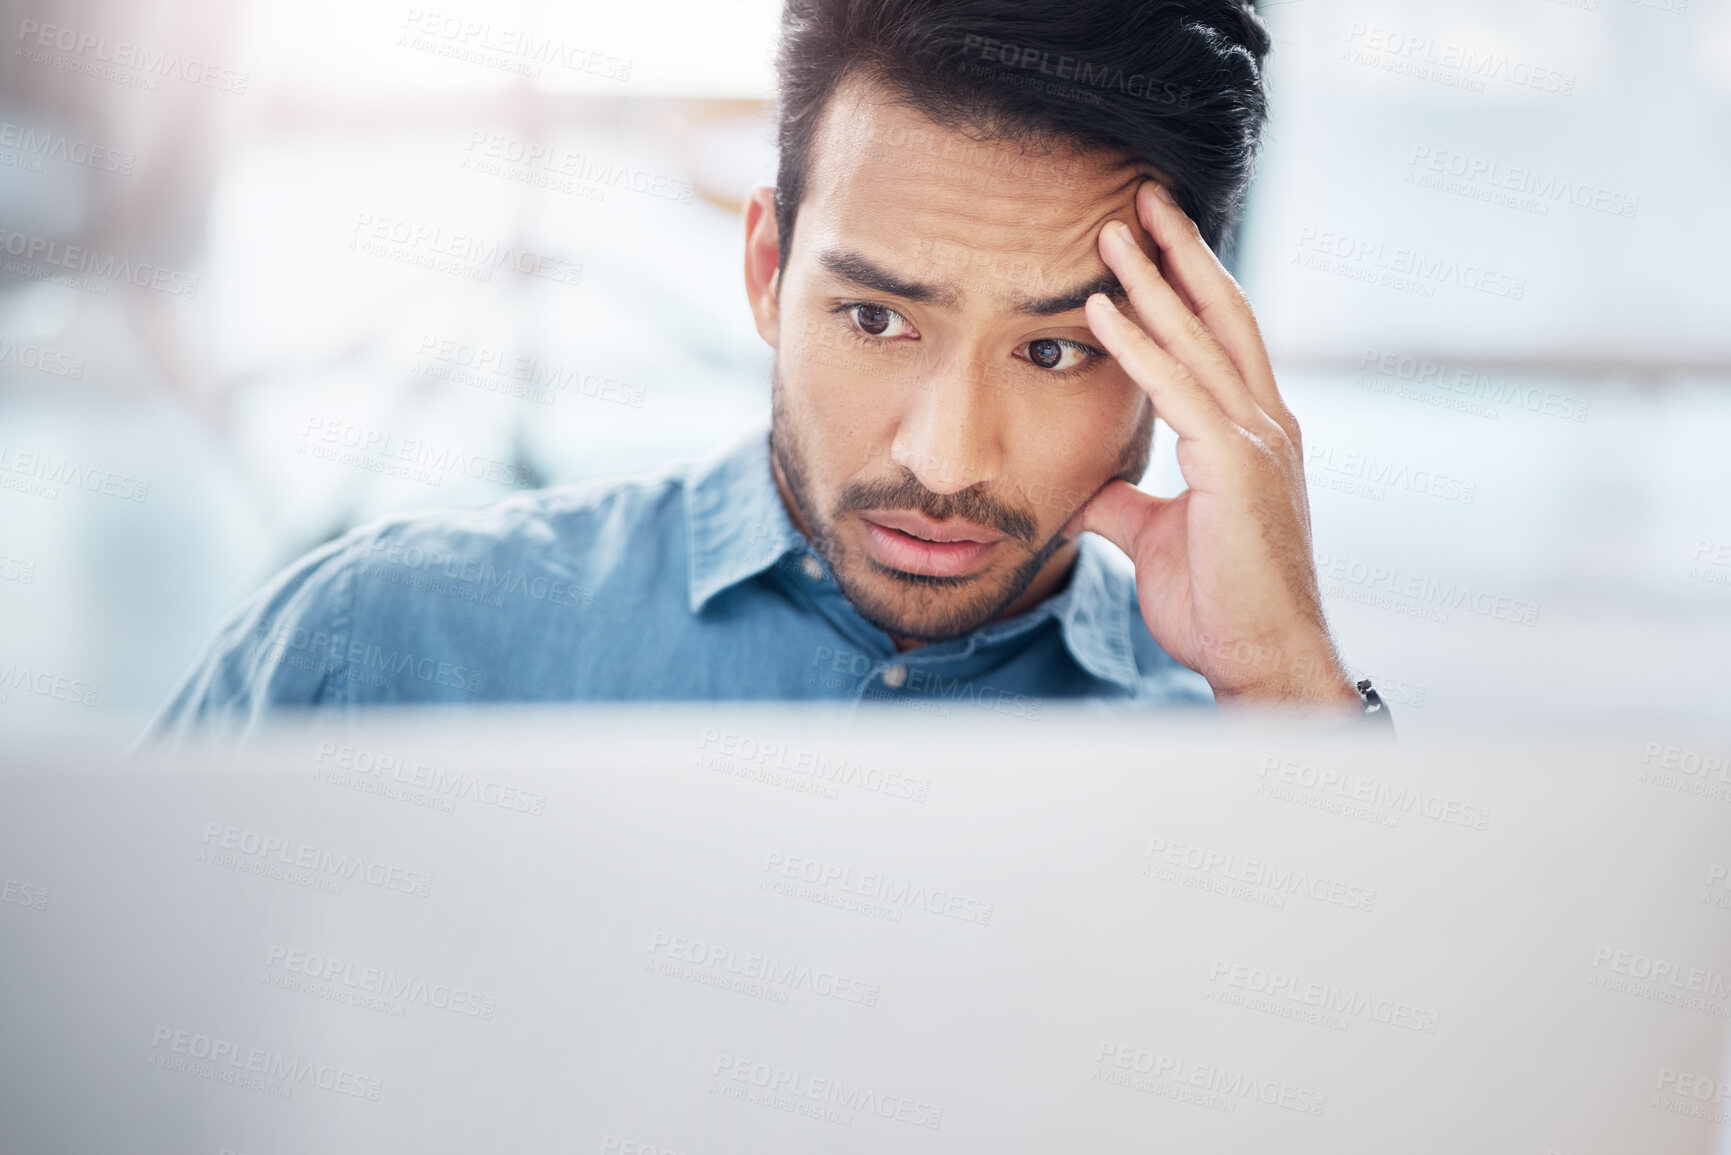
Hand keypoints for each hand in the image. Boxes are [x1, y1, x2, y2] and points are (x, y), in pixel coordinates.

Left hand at [1077, 181, 1359, 712]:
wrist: (1261, 661)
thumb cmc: (1220, 606)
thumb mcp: (1157, 539)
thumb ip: (1127, 503)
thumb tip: (1088, 489)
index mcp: (1253, 434)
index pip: (1220, 339)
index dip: (1186, 285)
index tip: (1151, 239)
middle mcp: (1265, 423)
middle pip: (1220, 315)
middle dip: (1179, 253)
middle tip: (1141, 197)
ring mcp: (1257, 440)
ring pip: (1199, 339)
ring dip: (1152, 279)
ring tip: (1110, 229)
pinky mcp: (1236, 467)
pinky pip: (1177, 390)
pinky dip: (1138, 344)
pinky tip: (1102, 306)